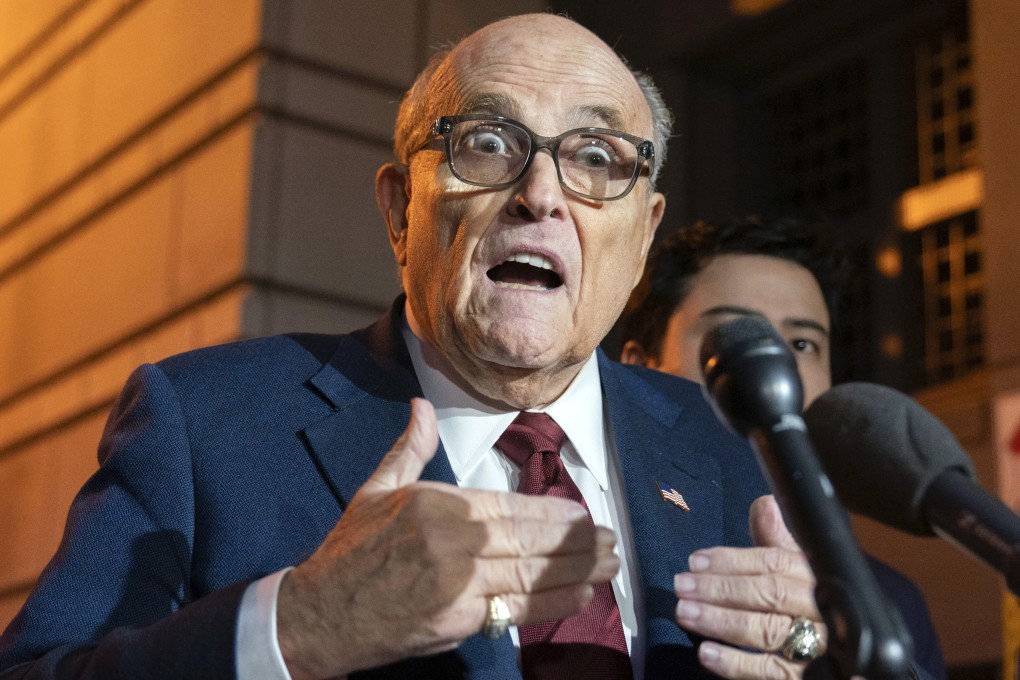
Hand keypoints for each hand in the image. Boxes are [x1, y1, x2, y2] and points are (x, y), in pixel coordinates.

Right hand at [276, 398, 619, 679]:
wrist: (320, 611)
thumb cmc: (351, 549)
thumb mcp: (377, 489)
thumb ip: (411, 448)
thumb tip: (421, 406)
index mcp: (440, 506)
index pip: (512, 507)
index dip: (554, 514)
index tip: (584, 515)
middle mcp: (455, 544)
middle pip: (530, 542)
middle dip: (576, 543)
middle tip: (610, 541)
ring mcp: (458, 585)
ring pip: (531, 576)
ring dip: (576, 571)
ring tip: (608, 565)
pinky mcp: (457, 622)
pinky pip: (515, 611)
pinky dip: (552, 604)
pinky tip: (580, 596)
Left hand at [674, 495, 825, 679]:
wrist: (853, 659)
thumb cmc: (816, 607)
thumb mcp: (801, 572)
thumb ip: (777, 542)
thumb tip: (765, 502)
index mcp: (817, 577)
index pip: (774, 563)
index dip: (733, 560)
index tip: (695, 560)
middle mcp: (821, 609)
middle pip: (769, 594)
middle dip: (721, 588)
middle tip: (681, 586)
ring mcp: (817, 646)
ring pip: (767, 630)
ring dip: (721, 621)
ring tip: (685, 613)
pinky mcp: (806, 678)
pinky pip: (771, 670)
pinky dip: (736, 663)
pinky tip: (706, 653)